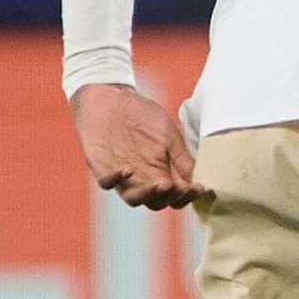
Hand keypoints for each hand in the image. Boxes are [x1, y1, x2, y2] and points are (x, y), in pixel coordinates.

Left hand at [71, 81, 208, 209]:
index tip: (198, 188)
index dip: (186, 197)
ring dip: (146, 195)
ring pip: (132, 198)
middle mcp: (140, 178)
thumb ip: (182, 158)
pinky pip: (105, 181)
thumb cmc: (142, 115)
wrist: (111, 95)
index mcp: (159, 172)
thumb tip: (198, 179)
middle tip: (175, 186)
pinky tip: (126, 170)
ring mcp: (120, 173)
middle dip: (167, 197)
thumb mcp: (169, 135)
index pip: (174, 196)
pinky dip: (115, 180)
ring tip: (160, 184)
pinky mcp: (99, 163)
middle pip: (155, 202)